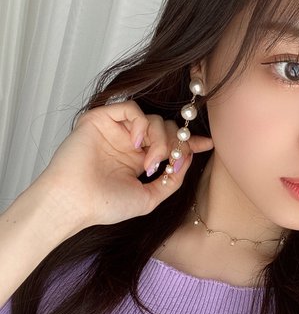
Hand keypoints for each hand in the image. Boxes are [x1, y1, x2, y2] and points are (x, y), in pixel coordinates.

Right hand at [35, 100, 213, 228]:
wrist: (76, 202)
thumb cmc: (106, 205)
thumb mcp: (149, 198)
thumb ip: (171, 181)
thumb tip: (186, 160)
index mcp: (138, 161)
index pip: (168, 144)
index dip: (188, 142)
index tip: (208, 144)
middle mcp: (129, 143)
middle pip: (166, 129)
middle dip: (174, 144)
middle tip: (166, 162)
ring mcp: (116, 131)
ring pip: (153, 118)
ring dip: (159, 139)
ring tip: (148, 162)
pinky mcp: (101, 118)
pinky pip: (131, 107)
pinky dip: (142, 123)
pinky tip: (137, 143)